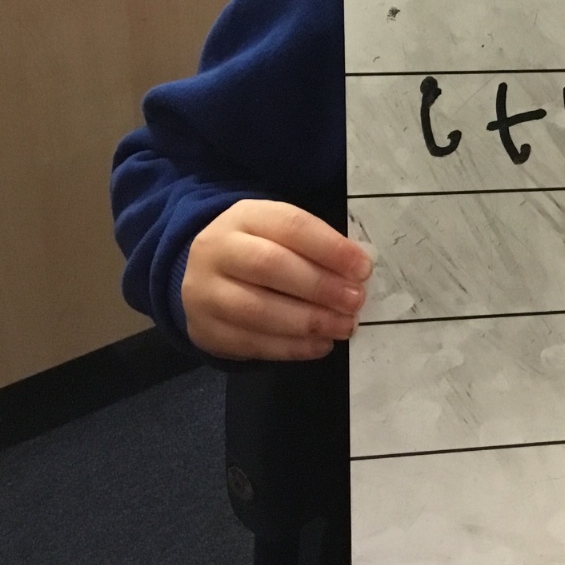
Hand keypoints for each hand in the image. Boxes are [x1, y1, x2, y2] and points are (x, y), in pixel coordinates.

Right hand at [181, 199, 372, 360]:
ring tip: (344, 326)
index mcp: (245, 217)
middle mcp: (218, 250)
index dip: (330, 248)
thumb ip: (316, 248)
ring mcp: (205, 292)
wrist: (201, 275)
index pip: (290, 226)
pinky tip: (320, 345)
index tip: (363, 268)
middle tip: (355, 301)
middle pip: (270, 265)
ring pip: (256, 309)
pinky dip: (291, 347)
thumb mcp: (281, 234)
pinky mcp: (205, 330)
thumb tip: (357, 273)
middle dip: (320, 286)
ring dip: (308, 321)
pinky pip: (250, 342)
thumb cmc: (259, 250)